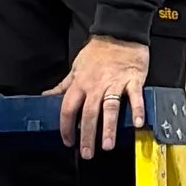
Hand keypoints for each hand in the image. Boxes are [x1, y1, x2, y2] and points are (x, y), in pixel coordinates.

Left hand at [53, 36, 150, 158]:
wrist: (120, 33)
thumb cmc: (98, 51)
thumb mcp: (76, 67)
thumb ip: (64, 85)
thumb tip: (48, 96)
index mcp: (80, 83)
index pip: (68, 109)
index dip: (66, 127)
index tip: (68, 141)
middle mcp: (96, 86)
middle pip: (88, 114)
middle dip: (87, 135)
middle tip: (87, 153)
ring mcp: (115, 83)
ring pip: (109, 109)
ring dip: (108, 128)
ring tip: (107, 145)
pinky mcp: (133, 80)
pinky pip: (135, 97)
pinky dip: (137, 110)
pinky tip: (138, 124)